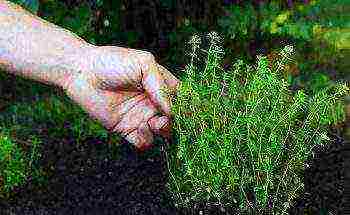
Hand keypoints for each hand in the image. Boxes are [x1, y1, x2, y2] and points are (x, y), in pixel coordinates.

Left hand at [64, 45, 179, 151]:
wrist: (82, 72)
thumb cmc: (113, 62)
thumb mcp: (143, 64)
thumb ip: (161, 86)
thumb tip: (172, 111)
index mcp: (160, 85)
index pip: (182, 99)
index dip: (189, 106)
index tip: (193, 113)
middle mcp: (153, 103)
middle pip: (175, 119)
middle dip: (177, 122)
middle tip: (167, 118)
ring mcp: (140, 116)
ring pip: (162, 132)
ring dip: (162, 130)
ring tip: (153, 123)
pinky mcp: (126, 129)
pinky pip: (143, 142)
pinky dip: (145, 140)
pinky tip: (139, 129)